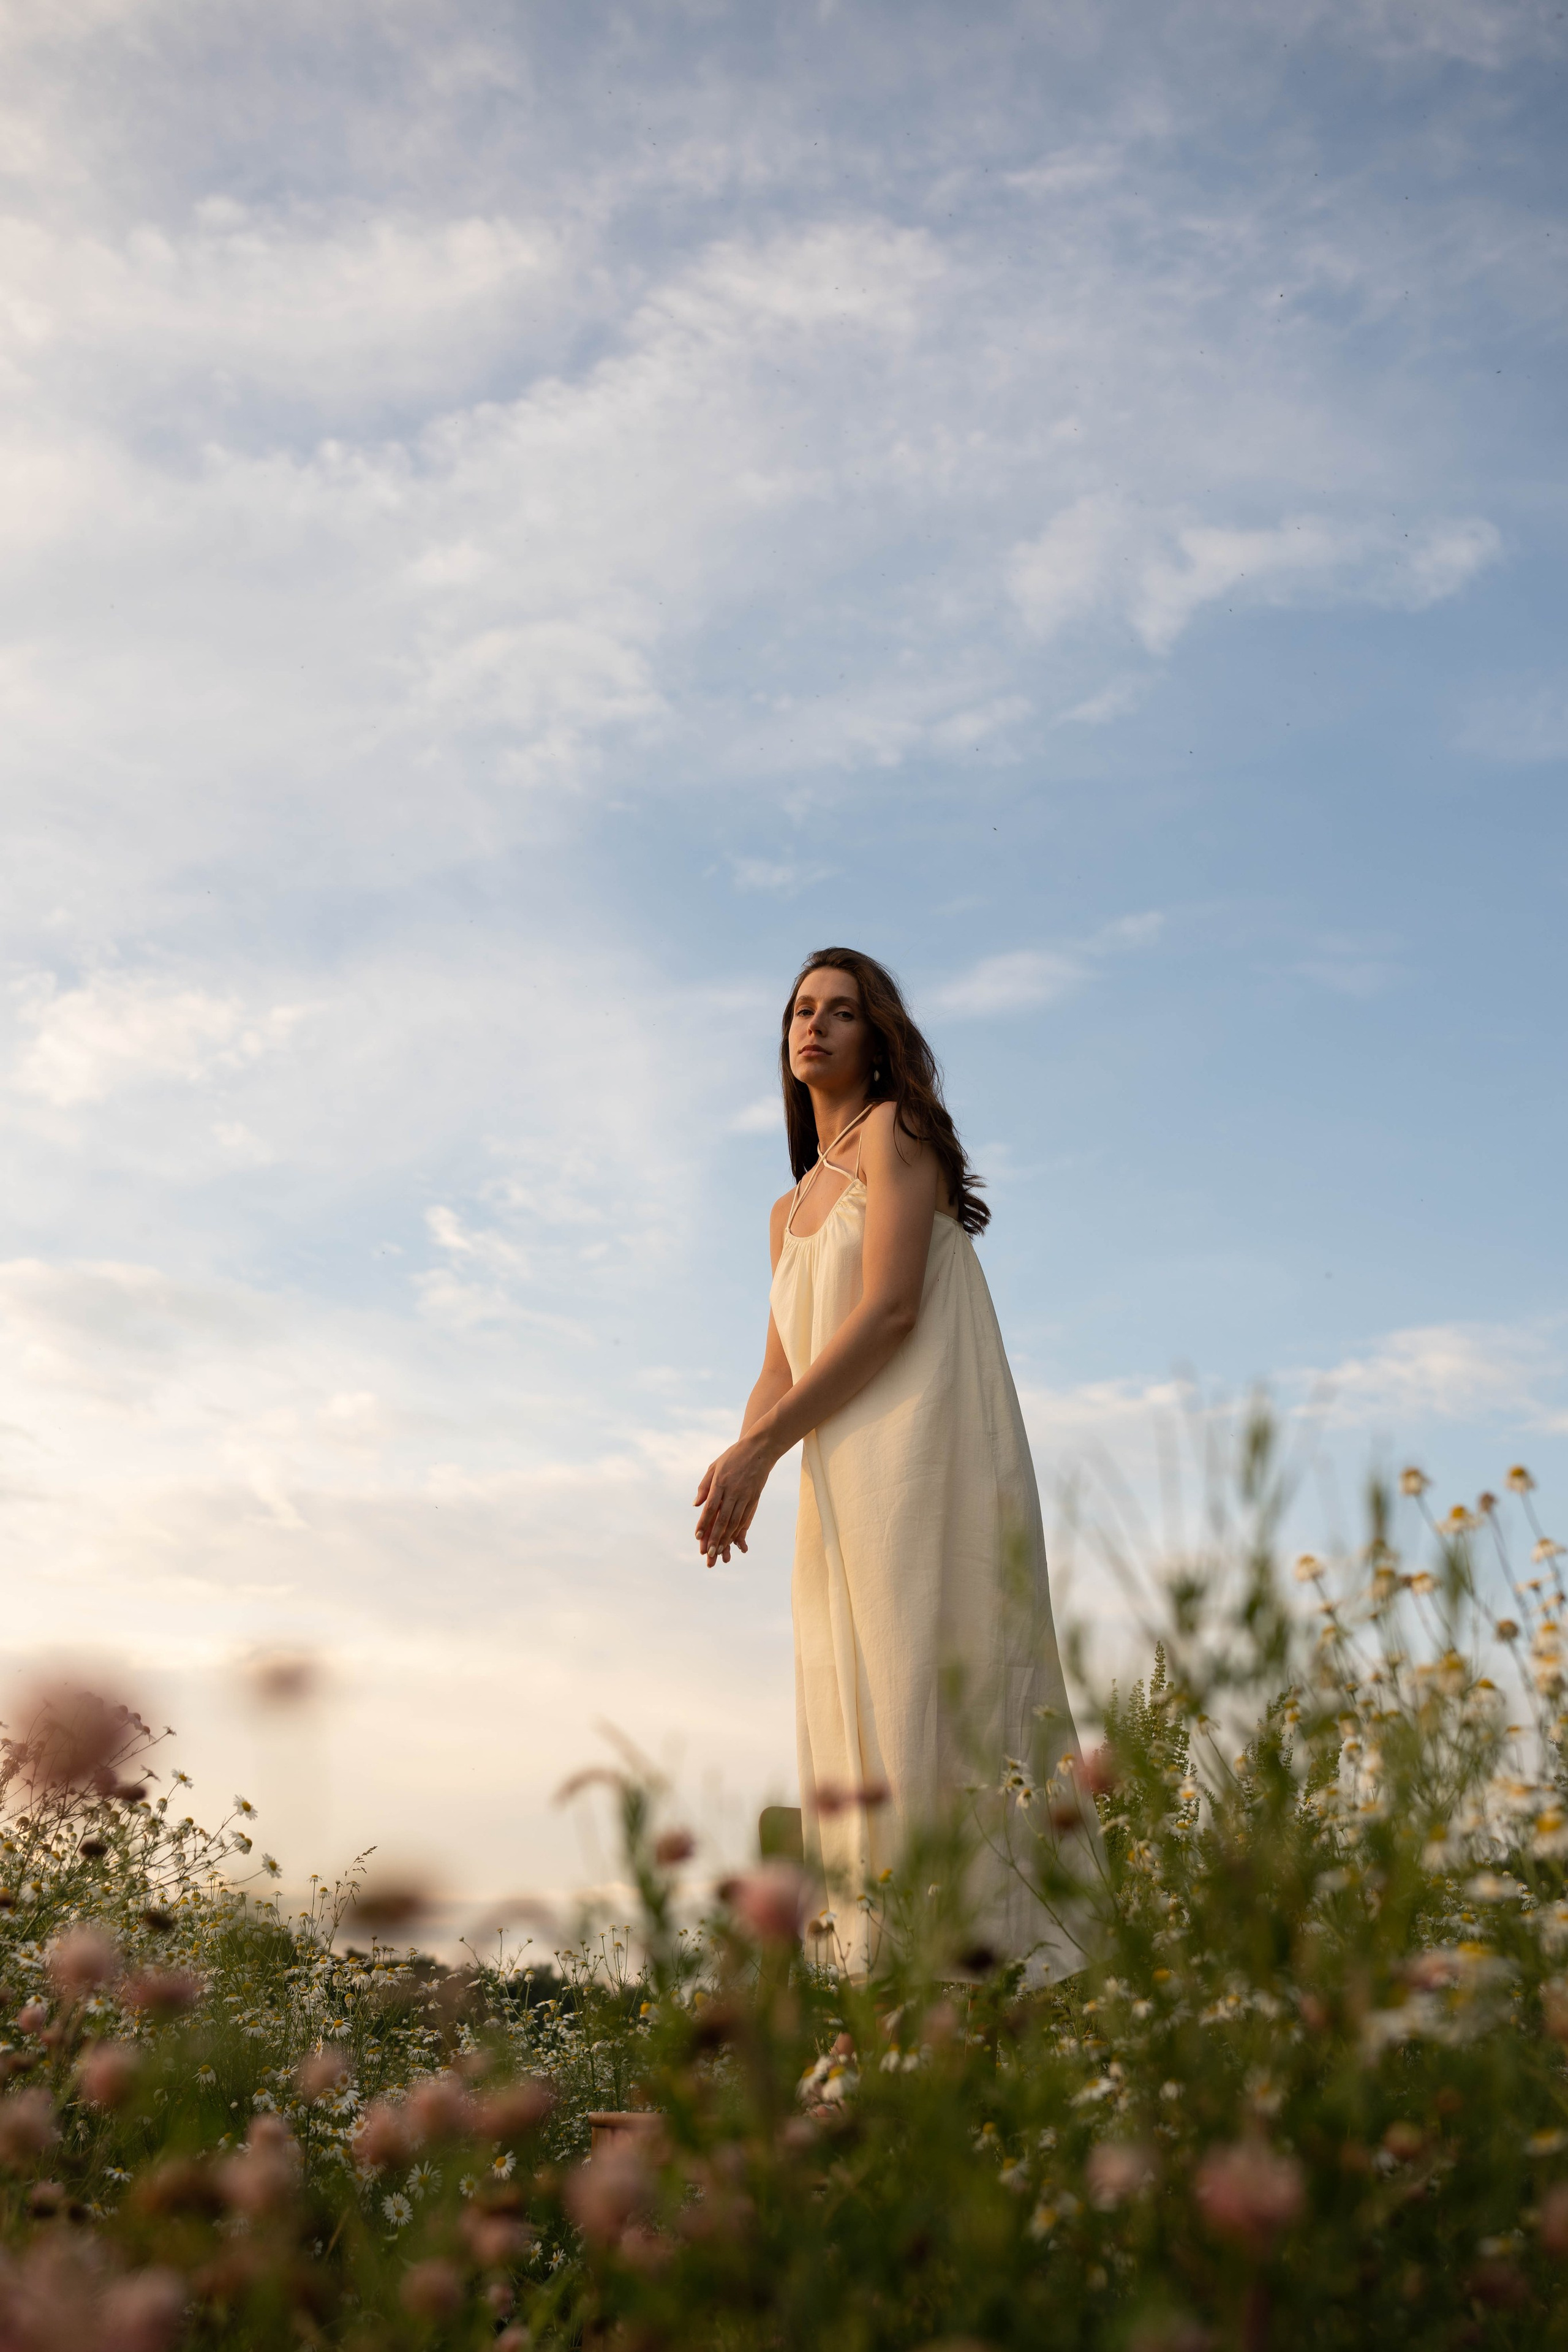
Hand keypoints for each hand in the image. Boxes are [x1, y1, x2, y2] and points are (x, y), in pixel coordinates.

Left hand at [694, 1432, 774, 1565]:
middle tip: (709, 1553)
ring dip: (727, 1538)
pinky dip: (739, 1530)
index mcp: (720, 1483)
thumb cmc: (734, 1456)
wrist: (760, 1448)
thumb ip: (704, 1486)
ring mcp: (745, 1496)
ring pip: (735, 1521)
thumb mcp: (714, 1466)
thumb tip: (696, 1505)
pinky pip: (746, 1518)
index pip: (710, 1507)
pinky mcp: (754, 1498)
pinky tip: (734, 1540)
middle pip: (723, 1519)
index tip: (697, 1537)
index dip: (704, 1523)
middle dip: (715, 1537)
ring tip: (720, 1551)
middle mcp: (733, 1491)